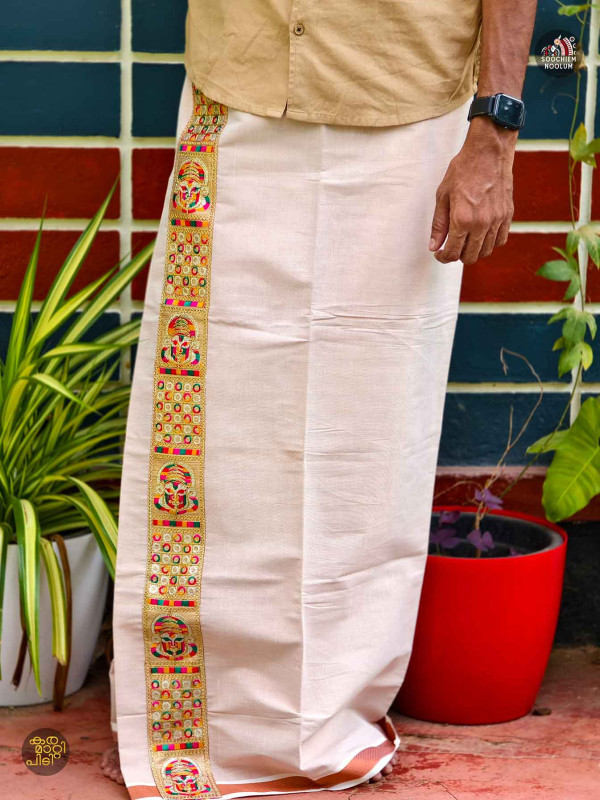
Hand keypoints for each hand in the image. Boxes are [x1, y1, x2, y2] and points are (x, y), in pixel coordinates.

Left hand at [429, 116, 516, 264]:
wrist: (488, 152)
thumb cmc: (463, 170)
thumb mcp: (442, 196)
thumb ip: (439, 225)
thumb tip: (434, 246)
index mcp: (462, 220)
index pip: (452, 253)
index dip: (443, 258)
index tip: (439, 254)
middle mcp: (481, 224)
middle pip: (470, 257)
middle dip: (457, 256)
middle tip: (451, 246)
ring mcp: (496, 220)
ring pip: (485, 251)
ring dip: (473, 251)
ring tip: (465, 240)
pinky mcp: (507, 215)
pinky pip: (500, 240)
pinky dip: (489, 243)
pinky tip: (480, 235)